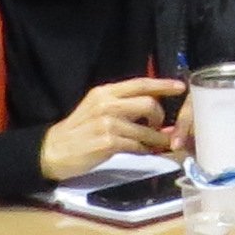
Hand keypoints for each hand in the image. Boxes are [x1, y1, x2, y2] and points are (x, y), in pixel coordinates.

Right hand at [41, 77, 189, 181]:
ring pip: (145, 130)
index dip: (163, 85)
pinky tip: (144, 151)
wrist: (53, 150)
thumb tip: (150, 109)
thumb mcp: (95, 108)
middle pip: (148, 104)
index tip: (180, 87)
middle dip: (160, 117)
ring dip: (157, 139)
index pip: (140, 83)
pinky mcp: (108, 143)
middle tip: (160, 126)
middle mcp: (106, 104)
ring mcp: (107, 124)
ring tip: (160, 143)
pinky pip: (137, 146)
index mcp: (104, 92)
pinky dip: (144, 150)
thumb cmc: (78, 130)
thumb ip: (120, 105)